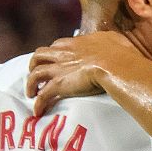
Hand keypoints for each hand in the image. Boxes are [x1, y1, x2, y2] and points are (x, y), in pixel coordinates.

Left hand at [26, 31, 142, 115]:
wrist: (116, 66)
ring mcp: (59, 69)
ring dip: (31, 82)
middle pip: (40, 55)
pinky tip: (38, 111)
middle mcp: (64, 54)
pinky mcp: (59, 85)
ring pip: (35, 73)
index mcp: (77, 43)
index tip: (56, 58)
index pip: (59, 45)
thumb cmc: (121, 54)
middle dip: (35, 63)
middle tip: (36, 72)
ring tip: (31, 92)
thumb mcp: (114, 39)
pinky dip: (39, 103)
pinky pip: (44, 95)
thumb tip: (113, 41)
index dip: (55, 52)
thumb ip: (108, 40)